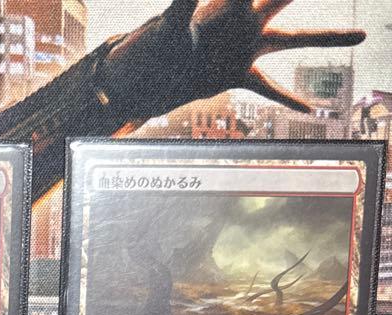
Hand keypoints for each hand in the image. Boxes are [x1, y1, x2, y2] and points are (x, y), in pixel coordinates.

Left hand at [101, 0, 364, 118]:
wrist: (147, 72)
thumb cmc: (157, 43)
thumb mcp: (170, 23)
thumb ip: (184, 1)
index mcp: (234, 5)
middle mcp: (247, 22)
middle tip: (354, 7)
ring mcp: (247, 47)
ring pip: (294, 40)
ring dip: (327, 38)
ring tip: (362, 35)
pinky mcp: (239, 74)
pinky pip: (269, 88)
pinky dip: (288, 98)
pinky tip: (310, 109)